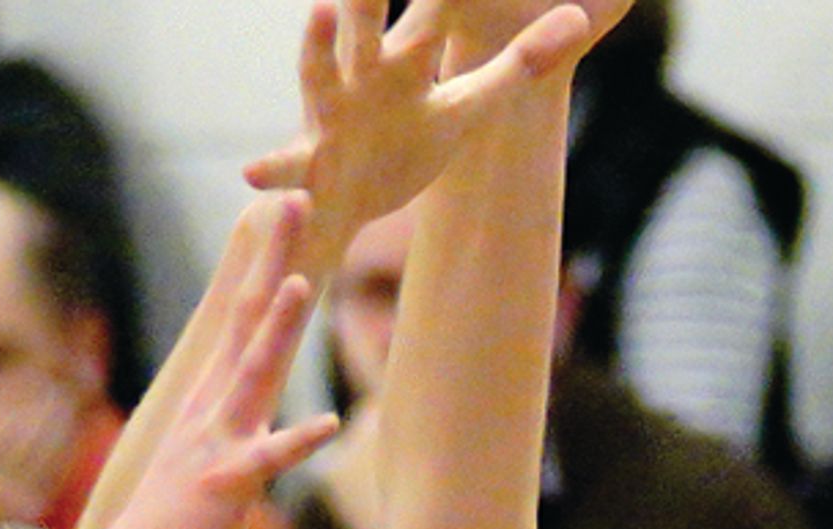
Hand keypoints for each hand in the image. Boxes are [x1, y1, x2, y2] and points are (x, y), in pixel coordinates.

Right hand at [70, 195, 338, 528]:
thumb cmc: (172, 525)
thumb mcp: (210, 460)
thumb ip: (238, 426)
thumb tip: (260, 404)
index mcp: (213, 402)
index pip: (245, 316)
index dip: (270, 259)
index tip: (289, 208)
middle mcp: (213, 411)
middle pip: (248, 321)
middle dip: (274, 259)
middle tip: (295, 199)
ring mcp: (214, 445)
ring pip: (250, 378)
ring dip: (274, 332)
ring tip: (299, 284)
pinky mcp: (221, 488)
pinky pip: (264, 462)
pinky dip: (294, 442)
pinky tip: (327, 424)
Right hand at [244, 0, 616, 266]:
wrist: (346, 204)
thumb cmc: (406, 145)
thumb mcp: (468, 106)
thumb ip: (519, 63)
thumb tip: (580, 19)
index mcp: (408, 55)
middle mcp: (365, 73)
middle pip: (371, 17)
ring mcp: (333, 115)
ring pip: (321, 73)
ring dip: (319, 44)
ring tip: (321, 8)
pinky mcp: (310, 165)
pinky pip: (287, 164)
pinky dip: (271, 168)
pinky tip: (252, 173)